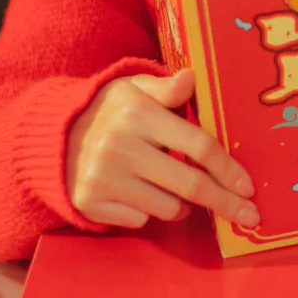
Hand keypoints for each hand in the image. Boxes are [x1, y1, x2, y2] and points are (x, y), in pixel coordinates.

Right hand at [66, 66, 258, 231]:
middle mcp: (120, 147)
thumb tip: (192, 77)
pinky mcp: (91, 203)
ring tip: (169, 185)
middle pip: (190, 185)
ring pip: (168, 208)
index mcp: (137, 114)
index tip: (248, 186)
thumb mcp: (132, 88)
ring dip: (181, 204)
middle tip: (248, 215)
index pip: (197, 146)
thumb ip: (166, 87)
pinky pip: (141, 220)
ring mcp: (103, 179)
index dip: (228, 169)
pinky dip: (148, 212)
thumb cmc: (106, 112)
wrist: (50, 137)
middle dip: (224, 202)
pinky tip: (138, 192)